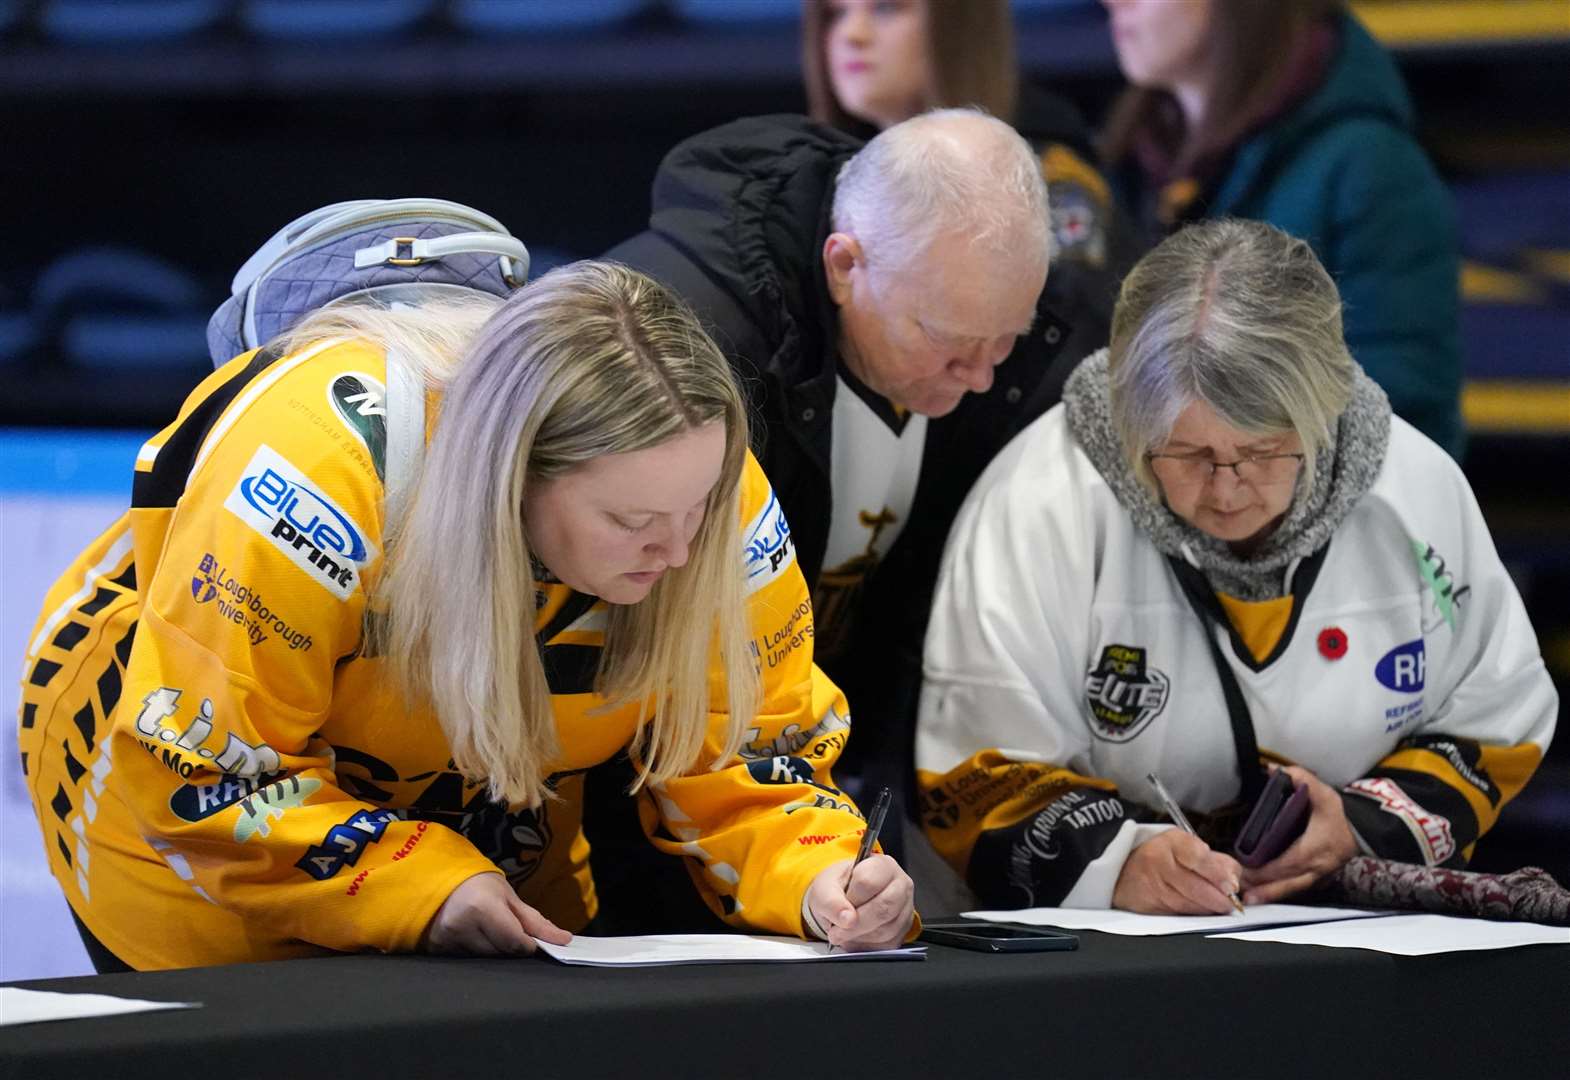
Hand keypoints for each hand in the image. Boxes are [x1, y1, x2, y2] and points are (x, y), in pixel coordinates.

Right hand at [421, 872, 572, 956]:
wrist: (436, 879)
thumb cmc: (478, 884)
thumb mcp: (509, 896)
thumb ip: (536, 921)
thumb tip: (563, 939)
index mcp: (483, 908)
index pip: (516, 943)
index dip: (528, 944)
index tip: (530, 939)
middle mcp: (463, 927)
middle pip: (501, 954)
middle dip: (510, 946)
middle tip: (505, 928)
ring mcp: (447, 941)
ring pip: (485, 960)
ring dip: (493, 949)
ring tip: (487, 929)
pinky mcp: (437, 950)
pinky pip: (468, 960)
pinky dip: (477, 952)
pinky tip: (473, 935)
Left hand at [805, 855, 914, 950]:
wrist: (844, 900)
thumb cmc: (838, 888)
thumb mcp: (824, 888)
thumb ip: (831, 901)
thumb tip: (847, 919)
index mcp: (883, 866)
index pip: (868, 882)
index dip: (850, 898)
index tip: (837, 906)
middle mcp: (900, 886)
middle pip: (883, 908)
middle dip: (855, 923)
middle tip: (836, 930)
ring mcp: (905, 910)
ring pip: (885, 930)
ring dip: (858, 936)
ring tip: (844, 931)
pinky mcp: (902, 932)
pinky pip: (887, 945)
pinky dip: (865, 945)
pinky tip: (855, 937)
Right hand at [1112, 829, 1242, 913]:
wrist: (1123, 870)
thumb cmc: (1161, 857)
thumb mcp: (1186, 846)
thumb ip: (1214, 860)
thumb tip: (1234, 878)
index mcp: (1172, 842)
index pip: (1197, 856)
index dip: (1218, 873)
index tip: (1232, 885)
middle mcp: (1159, 862)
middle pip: (1195, 886)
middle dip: (1219, 898)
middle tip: (1232, 903)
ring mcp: (1152, 885)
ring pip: (1189, 904)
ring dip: (1208, 908)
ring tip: (1219, 906)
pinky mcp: (1150, 905)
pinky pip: (1179, 913)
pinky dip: (1194, 914)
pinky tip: (1201, 910)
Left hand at [1241, 765, 1357, 904]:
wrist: (1363, 831)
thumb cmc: (1339, 814)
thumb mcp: (1324, 793)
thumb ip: (1301, 778)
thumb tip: (1273, 769)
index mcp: (1316, 848)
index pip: (1288, 862)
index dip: (1267, 870)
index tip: (1246, 871)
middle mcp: (1317, 867)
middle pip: (1288, 883)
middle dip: (1263, 888)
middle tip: (1239, 890)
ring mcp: (1318, 877)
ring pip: (1292, 890)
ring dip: (1269, 895)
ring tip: (1247, 900)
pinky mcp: (1317, 880)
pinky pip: (1296, 890)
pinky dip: (1279, 894)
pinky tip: (1262, 896)